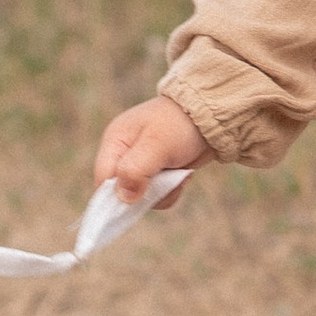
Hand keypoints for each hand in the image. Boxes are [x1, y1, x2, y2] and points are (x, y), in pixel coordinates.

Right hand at [96, 95, 210, 201]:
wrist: (212, 117)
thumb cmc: (179, 125)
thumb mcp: (156, 145)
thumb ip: (135, 170)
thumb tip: (123, 198)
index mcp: (115, 141)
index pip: (103, 179)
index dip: (115, 194)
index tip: (138, 197)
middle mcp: (124, 154)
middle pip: (122, 192)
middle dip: (145, 192)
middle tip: (165, 178)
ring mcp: (142, 165)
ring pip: (143, 197)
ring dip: (163, 191)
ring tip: (178, 172)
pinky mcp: (158, 173)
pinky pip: (158, 195)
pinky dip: (172, 189)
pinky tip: (183, 173)